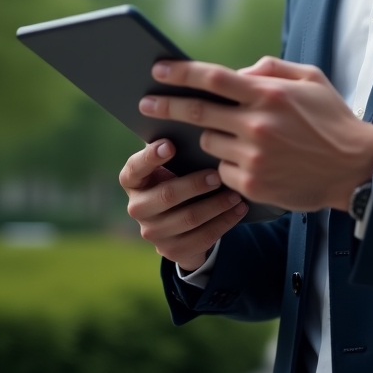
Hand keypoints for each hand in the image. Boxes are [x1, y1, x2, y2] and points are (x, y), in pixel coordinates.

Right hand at [119, 138, 247, 270]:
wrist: (182, 218)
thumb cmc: (179, 174)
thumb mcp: (173, 161)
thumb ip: (178, 145)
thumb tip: (203, 122)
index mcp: (133, 180)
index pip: (135, 168)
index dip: (151, 157)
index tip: (171, 144)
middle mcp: (137, 207)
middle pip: (166, 196)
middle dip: (195, 185)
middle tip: (218, 175)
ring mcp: (153, 232)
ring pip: (189, 218)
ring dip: (216, 205)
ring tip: (236, 193)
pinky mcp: (172, 250)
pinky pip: (202, 238)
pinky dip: (224, 222)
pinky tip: (239, 209)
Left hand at [140, 58, 372, 212]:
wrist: (355, 168)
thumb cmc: (332, 118)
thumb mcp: (310, 79)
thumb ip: (272, 69)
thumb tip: (238, 73)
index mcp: (269, 94)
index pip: (214, 78)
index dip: (182, 73)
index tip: (159, 69)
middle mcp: (257, 124)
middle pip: (197, 112)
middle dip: (166, 105)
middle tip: (145, 102)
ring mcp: (253, 156)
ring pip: (209, 142)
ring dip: (211, 136)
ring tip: (231, 135)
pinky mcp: (252, 184)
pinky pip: (221, 170)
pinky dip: (226, 163)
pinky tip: (247, 159)